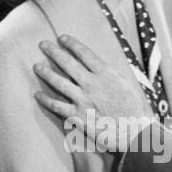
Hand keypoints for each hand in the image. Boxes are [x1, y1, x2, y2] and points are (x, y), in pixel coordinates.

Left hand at [33, 36, 154, 151]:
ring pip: (58, 82)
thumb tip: (102, 66)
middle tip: (43, 44)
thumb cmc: (134, 110)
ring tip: (36, 66)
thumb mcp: (126, 85)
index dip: (71, 43)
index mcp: (106, 74)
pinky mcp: (77, 116)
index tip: (62, 38)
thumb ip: (112, 74)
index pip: (84, 53)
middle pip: (67, 63)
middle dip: (53, 51)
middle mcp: (92, 84)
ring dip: (45, 72)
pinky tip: (37, 95)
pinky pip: (57, 106)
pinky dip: (45, 100)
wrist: (134, 133)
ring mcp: (83, 100)